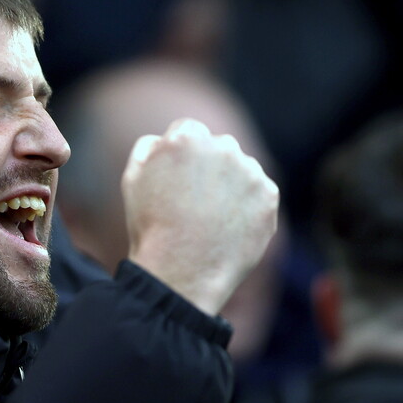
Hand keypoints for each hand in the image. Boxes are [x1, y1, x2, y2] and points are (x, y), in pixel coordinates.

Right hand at [123, 118, 278, 316]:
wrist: (183, 271)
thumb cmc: (152, 226)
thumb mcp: (133, 178)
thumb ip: (149, 146)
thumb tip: (165, 138)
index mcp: (188, 136)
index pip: (189, 131)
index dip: (181, 156)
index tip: (178, 180)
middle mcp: (224, 146)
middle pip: (219, 147)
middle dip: (209, 166)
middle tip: (195, 203)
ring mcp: (251, 171)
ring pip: (242, 170)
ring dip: (231, 185)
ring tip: (211, 220)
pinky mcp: (269, 196)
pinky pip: (259, 194)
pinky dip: (248, 208)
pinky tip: (229, 228)